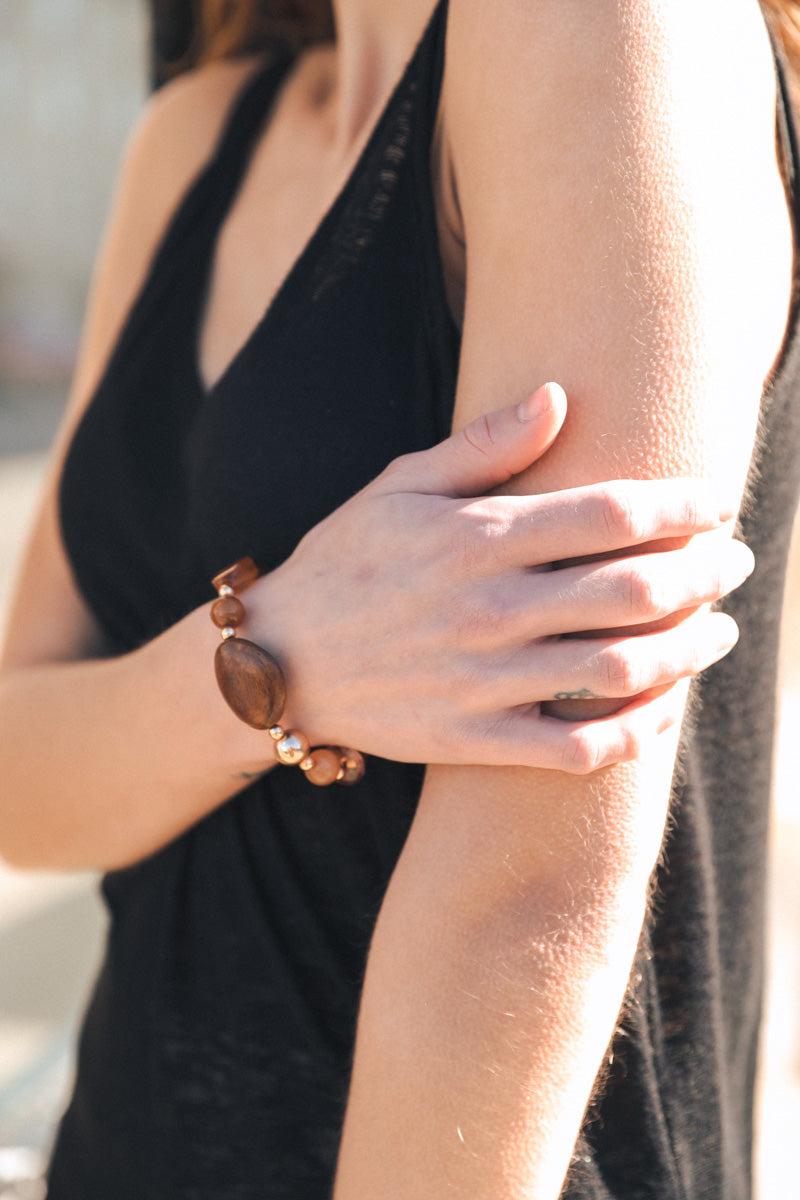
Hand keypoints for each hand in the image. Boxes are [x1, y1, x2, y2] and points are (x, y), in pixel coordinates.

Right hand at [250, 384, 751, 772]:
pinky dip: (634, 733)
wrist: (279, 659)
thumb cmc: (344, 560)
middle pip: (634, 590)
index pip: (611, 513)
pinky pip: (577, 749)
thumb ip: (483, 445)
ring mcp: (485, 680)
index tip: (715, 504)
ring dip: (688, 651)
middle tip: (733, 566)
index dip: (681, 507)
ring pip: (620, 670)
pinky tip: (662, 708)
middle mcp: (491, 608)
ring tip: (718, 633)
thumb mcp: (397, 484)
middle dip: (704, 576)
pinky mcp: (474, 739)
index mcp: (478, 536)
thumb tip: (560, 395)